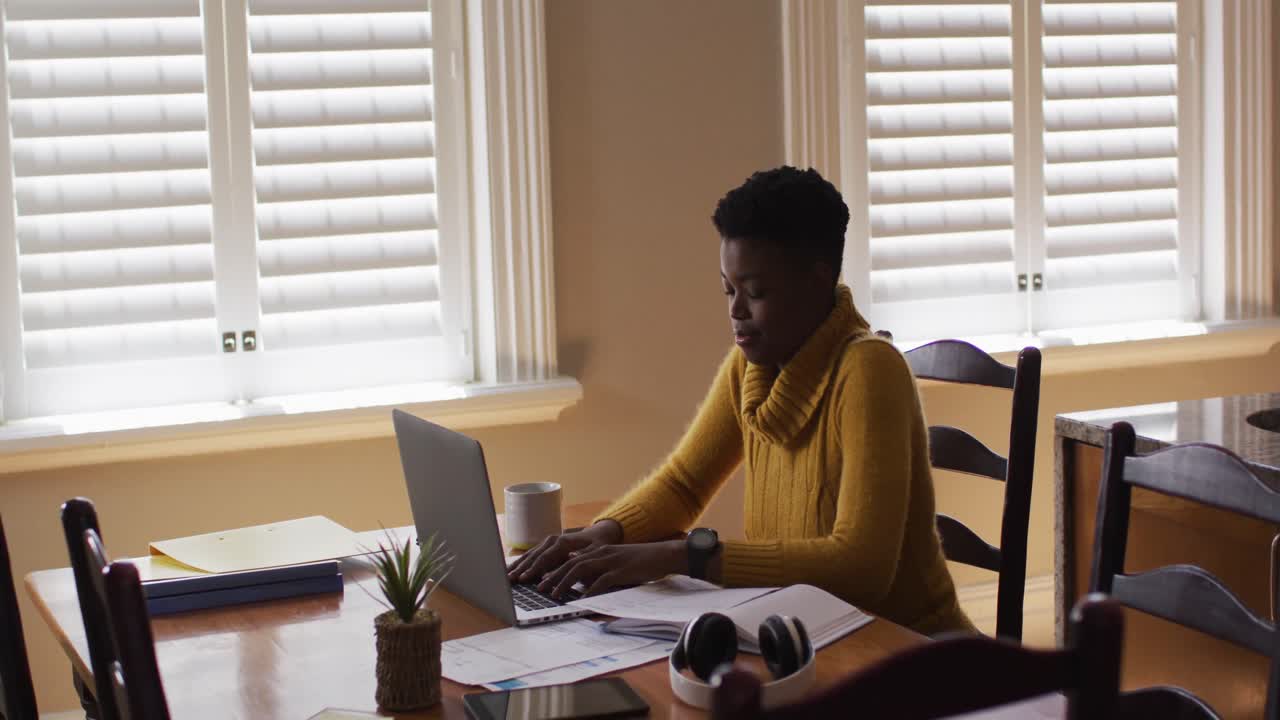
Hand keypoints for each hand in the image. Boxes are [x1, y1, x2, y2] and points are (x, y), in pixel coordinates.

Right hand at [506, 520, 621, 583]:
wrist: (600, 534)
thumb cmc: (599, 545)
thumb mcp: (596, 552)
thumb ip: (584, 557)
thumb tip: (572, 559)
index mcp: (563, 542)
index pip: (545, 558)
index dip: (534, 569)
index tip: (525, 579)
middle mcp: (553, 540)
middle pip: (534, 556)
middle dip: (521, 569)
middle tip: (510, 580)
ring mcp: (548, 542)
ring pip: (530, 555)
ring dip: (518, 565)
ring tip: (506, 576)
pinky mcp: (546, 546)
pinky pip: (531, 555)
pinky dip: (521, 563)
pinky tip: (512, 570)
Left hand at [539, 540, 686, 597]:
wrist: (664, 555)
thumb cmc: (640, 562)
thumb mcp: (615, 563)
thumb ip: (599, 570)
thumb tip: (581, 583)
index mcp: (598, 551)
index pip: (570, 558)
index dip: (553, 568)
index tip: (540, 579)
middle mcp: (601, 553)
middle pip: (570, 563)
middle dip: (552, 576)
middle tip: (540, 589)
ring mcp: (611, 560)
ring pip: (580, 569)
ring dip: (564, 582)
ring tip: (554, 595)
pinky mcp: (621, 570)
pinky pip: (602, 581)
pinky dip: (590, 590)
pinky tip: (582, 599)